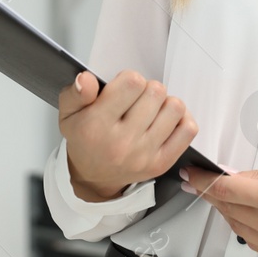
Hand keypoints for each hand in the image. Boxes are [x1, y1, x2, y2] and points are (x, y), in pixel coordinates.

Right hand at [58, 70, 196, 201]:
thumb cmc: (85, 140)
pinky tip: (165, 121)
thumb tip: (85, 79)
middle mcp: (122, 142)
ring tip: (151, 110)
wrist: (93, 177)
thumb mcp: (69, 114)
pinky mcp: (162, 163)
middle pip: (156, 92)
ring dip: (165, 103)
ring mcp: (144, 155)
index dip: (129, 79)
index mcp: (96, 126)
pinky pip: (188, 130)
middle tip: (136, 100)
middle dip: (147, 90)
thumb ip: (76, 93)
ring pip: (175, 107)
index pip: (132, 83)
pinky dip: (181, 119)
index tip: (123, 89)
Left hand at [181, 162, 257, 256]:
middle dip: (215, 194)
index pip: (225, 189)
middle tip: (206, 182)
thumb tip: (236, 177)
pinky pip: (254, 244)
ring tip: (237, 197)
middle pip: (227, 209)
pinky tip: (257, 216)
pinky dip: (249, 228)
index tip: (191, 175)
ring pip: (237, 228)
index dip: (202, 180)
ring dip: (231, 212)